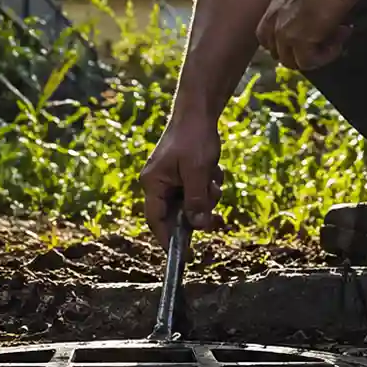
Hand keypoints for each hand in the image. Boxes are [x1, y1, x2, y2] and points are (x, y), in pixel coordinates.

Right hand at [140, 117, 223, 246]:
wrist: (199, 111)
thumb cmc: (194, 138)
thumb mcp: (197, 172)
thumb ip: (196, 201)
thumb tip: (198, 226)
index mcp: (153, 183)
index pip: (156, 219)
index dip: (167, 238)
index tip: (181, 255)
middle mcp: (158, 183)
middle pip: (177, 213)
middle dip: (198, 209)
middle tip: (213, 205)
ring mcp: (171, 179)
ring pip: (191, 203)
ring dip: (207, 196)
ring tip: (213, 177)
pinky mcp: (184, 175)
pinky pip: (197, 191)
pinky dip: (208, 185)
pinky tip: (213, 170)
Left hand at [256, 0, 358, 71]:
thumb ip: (304, 0)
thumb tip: (318, 11)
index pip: (266, 31)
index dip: (284, 41)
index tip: (308, 37)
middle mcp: (274, 15)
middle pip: (274, 50)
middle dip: (299, 51)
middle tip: (324, 41)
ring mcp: (283, 30)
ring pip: (290, 60)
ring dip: (314, 54)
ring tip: (337, 38)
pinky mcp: (298, 41)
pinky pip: (307, 63)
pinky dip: (325, 57)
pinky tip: (340, 41)